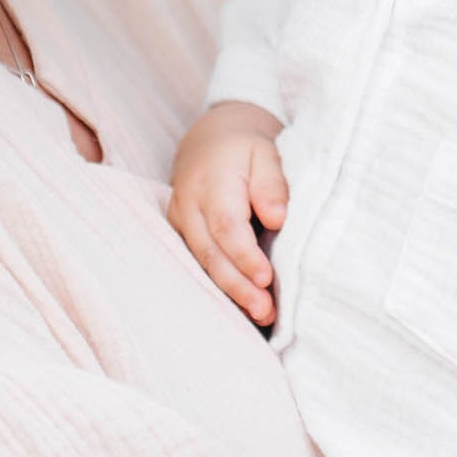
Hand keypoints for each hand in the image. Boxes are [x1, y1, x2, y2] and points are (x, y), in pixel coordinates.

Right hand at [166, 102, 286, 323]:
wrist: (208, 142)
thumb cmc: (244, 151)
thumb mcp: (265, 153)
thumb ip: (272, 184)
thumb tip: (276, 218)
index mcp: (212, 182)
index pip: (226, 225)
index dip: (244, 255)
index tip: (266, 278)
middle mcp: (189, 206)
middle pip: (211, 252)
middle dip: (238, 286)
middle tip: (265, 310)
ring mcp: (180, 222)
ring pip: (202, 263)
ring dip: (231, 293)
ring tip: (261, 315)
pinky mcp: (181, 235)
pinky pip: (199, 264)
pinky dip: (221, 287)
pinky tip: (243, 306)